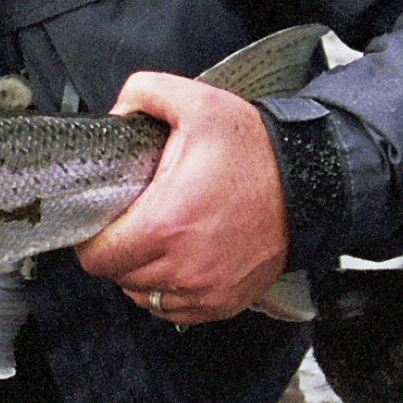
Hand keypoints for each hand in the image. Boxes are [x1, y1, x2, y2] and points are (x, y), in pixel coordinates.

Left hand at [73, 72, 289, 326]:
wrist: (311, 185)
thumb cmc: (257, 152)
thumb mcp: (198, 103)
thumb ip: (145, 92)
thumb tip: (117, 113)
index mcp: (167, 222)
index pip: (98, 256)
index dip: (91, 238)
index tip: (101, 222)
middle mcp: (184, 266)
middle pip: (118, 276)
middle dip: (117, 250)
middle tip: (132, 223)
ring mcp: (206, 290)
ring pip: (144, 296)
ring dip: (141, 272)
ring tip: (157, 240)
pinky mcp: (223, 303)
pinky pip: (174, 310)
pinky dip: (168, 290)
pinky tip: (178, 260)